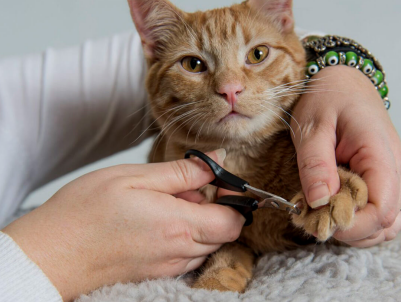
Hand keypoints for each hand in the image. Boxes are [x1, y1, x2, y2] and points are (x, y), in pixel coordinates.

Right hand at [2, 149, 244, 300]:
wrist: (51, 254)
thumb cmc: (86, 211)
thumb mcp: (135, 178)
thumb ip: (182, 172)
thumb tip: (216, 161)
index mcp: (179, 226)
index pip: (233, 221)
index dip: (234, 200)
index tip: (219, 181)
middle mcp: (179, 252)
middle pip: (221, 233)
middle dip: (213, 207)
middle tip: (181, 188)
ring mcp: (167, 267)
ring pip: (204, 243)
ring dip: (196, 221)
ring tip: (162, 203)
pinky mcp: (155, 274)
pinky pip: (185, 255)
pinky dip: (181, 235)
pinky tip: (154, 221)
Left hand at [291, 65, 400, 246]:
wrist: (341, 81)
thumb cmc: (327, 98)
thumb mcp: (312, 127)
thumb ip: (315, 164)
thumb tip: (319, 202)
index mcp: (379, 152)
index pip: (383, 207)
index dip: (353, 224)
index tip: (321, 221)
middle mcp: (393, 167)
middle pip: (388, 221)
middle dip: (352, 230)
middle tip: (315, 219)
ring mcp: (389, 173)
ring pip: (385, 221)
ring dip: (354, 227)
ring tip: (320, 213)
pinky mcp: (379, 176)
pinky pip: (376, 208)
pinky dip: (356, 217)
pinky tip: (330, 206)